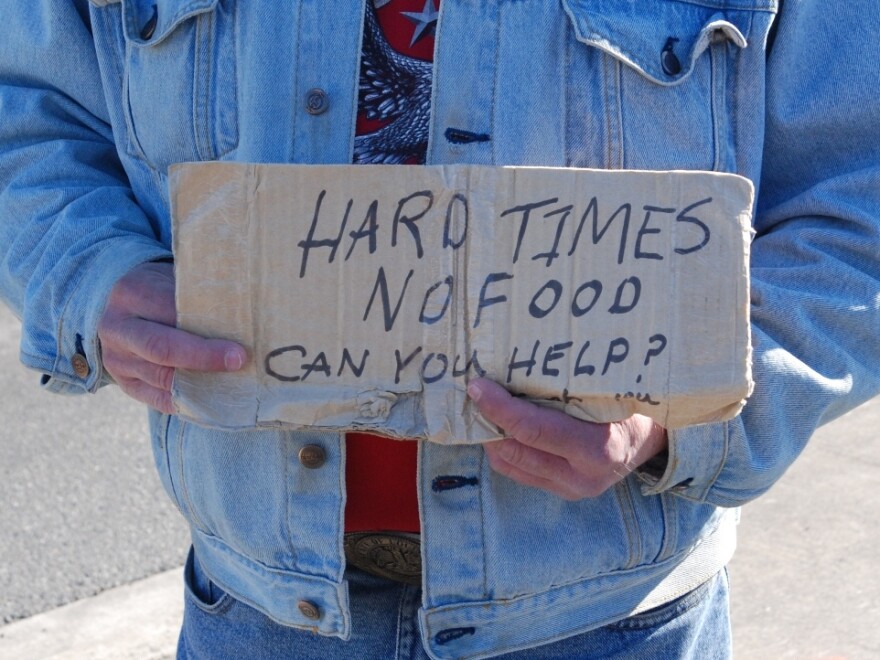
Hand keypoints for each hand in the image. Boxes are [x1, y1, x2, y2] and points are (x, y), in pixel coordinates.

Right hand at [97, 261, 246, 412]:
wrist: (117, 306)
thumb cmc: (160, 290)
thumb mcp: (172, 280)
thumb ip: (197, 295)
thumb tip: (241, 315)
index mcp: (132, 293)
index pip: (169, 311)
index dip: (202, 324)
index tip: (235, 335)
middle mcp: (117, 328)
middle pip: (162, 348)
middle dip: (203, 357)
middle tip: (238, 360)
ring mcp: (116, 359)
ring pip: (161, 378)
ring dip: (200, 383)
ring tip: (233, 382)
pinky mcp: (124, 382)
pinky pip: (158, 399)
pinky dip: (188, 403)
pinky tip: (214, 400)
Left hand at [468, 378, 666, 499]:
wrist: (654, 440)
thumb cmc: (632, 406)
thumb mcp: (610, 391)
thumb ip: (571, 385)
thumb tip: (520, 359)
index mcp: (597, 449)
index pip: (533, 430)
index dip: (500, 407)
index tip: (478, 386)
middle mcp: (582, 477)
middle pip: (515, 450)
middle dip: (487, 421)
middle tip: (472, 393)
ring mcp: (571, 489)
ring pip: (510, 465)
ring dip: (490, 436)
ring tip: (481, 407)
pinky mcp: (562, 492)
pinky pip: (518, 472)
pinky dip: (502, 448)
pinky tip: (498, 425)